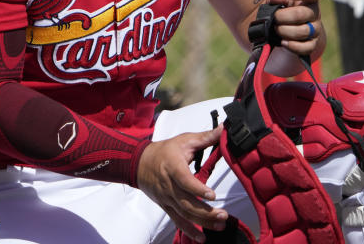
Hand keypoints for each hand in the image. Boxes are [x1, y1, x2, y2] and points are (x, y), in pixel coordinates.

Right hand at [137, 127, 227, 242]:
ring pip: (184, 213)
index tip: (212, 195)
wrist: (139, 162)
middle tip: (224, 215)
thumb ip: (205, 137)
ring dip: (202, 222)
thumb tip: (224, 129)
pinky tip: (202, 238)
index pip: (184, 180)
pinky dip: (189, 230)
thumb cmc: (164, 151)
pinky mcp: (166, 205)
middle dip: (206, 212)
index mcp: (172, 166)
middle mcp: (168, 184)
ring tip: (220, 224)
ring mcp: (166, 197)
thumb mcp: (184, 140)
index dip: (197, 189)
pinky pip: (177, 220)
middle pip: (186, 202)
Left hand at [267, 0, 324, 55]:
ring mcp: (315, 29)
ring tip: (276, 28)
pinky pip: (306, 48)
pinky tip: (283, 42)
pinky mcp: (311, 44)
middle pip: (302, 14)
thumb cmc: (282, 6)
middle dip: (282, 16)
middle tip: (274, 17)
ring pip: (303, 32)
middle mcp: (314, 13)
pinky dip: (293, 46)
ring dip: (284, 31)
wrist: (283, 24)